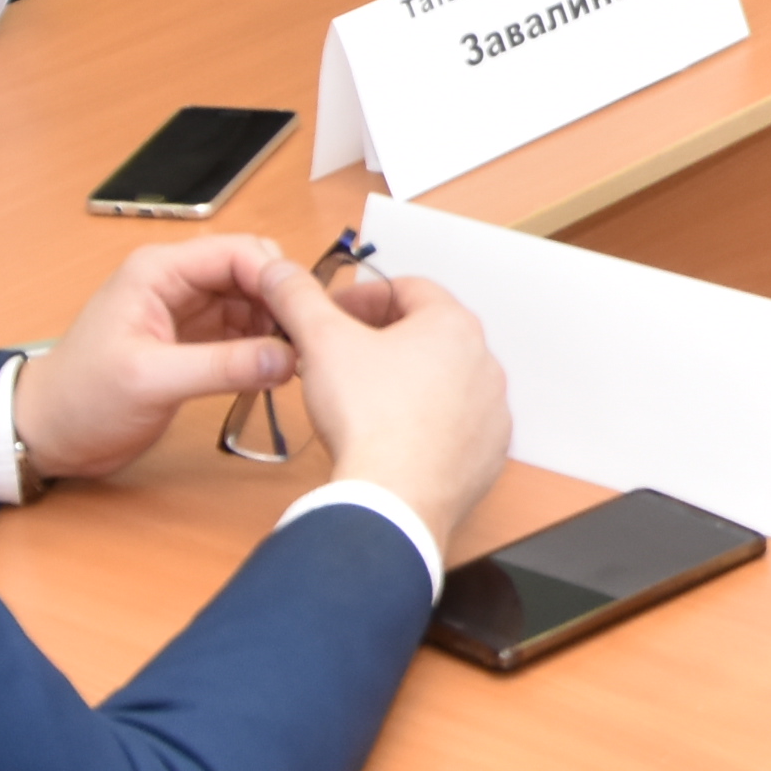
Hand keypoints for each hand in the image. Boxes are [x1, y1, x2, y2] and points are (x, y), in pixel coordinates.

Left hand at [11, 234, 321, 481]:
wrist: (49, 435)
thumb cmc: (81, 399)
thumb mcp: (150, 381)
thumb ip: (221, 366)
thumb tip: (287, 358)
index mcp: (159, 272)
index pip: (237, 253)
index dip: (276, 278)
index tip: (305, 314)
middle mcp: (178, 282)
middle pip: (253, 272)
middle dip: (283, 300)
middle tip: (308, 340)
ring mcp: (191, 312)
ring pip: (256, 302)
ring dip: (279, 325)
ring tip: (300, 359)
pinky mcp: (199, 343)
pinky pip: (248, 331)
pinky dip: (268, 347)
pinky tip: (280, 370)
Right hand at [254, 255, 511, 547]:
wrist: (394, 498)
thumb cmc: (368, 417)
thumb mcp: (322, 342)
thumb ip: (299, 299)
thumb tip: (279, 272)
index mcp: (453, 325)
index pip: (407, 289)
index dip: (361, 298)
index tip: (330, 315)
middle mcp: (485, 364)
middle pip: (427, 335)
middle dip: (381, 340)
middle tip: (339, 357)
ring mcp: (491, 412)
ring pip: (443, 382)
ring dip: (405, 383)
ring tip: (362, 401)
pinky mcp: (488, 454)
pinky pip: (455, 427)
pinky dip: (425, 425)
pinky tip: (391, 439)